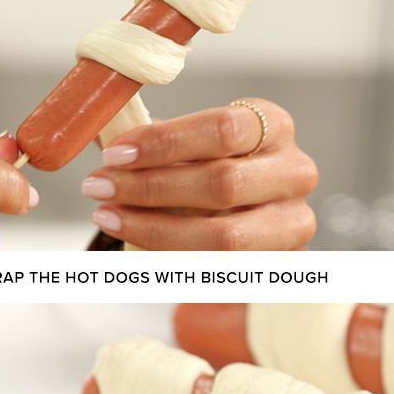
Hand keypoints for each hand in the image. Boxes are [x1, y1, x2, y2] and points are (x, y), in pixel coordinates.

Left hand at [80, 103, 317, 247]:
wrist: (249, 216)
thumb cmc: (212, 167)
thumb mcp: (190, 145)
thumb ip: (153, 139)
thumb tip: (102, 135)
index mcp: (273, 125)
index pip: (223, 129)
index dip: (165, 143)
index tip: (115, 154)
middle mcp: (294, 171)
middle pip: (222, 183)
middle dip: (151, 187)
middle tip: (99, 187)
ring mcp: (293, 222)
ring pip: (224, 236)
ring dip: (155, 228)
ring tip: (109, 216)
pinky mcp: (280, 264)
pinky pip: (220, 269)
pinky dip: (171, 258)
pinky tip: (135, 242)